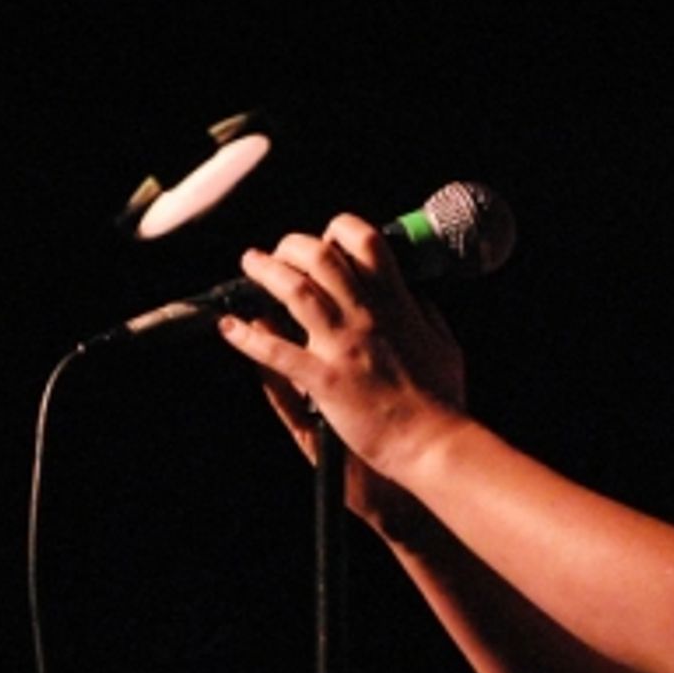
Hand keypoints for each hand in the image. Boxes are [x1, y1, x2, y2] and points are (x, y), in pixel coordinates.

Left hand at [217, 213, 467, 485]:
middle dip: (293, 245)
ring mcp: (342, 346)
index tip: (329, 239)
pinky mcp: (323, 379)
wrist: (432, 442)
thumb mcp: (444, 346)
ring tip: (250, 264)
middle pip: (321, 257)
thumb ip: (426, 315)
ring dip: (265, 272)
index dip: (341, 230)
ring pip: (294, 291)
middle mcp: (366, 317)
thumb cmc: (442, 401)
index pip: (366, 243)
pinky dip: (247, 338)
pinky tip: (229, 327)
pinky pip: (275, 352)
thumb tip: (415, 297)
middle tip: (281, 250)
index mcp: (397, 305)